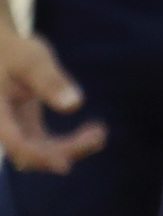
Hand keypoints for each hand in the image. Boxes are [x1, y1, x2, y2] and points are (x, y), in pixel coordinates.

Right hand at [0, 27, 103, 173]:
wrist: (2, 51)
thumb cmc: (14, 52)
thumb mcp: (32, 60)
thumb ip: (50, 81)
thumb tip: (75, 104)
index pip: (17, 143)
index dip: (40, 156)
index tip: (65, 165)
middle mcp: (3, 127)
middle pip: (30, 154)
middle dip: (64, 151)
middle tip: (99, 135)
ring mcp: (15, 129)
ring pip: (39, 153)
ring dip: (69, 149)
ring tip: (100, 134)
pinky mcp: (26, 126)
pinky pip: (45, 144)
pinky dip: (68, 143)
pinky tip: (94, 130)